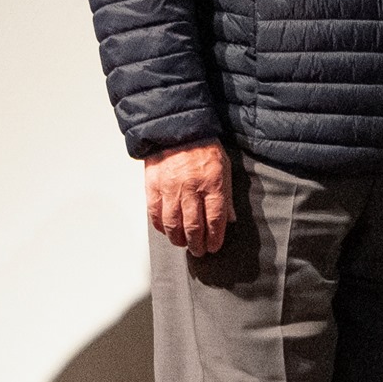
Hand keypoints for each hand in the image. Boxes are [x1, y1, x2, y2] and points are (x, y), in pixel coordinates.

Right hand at [145, 142, 236, 256]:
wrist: (176, 130)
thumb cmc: (203, 148)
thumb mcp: (225, 168)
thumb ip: (227, 195)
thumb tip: (229, 220)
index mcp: (212, 184)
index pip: (214, 219)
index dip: (214, 237)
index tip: (214, 247)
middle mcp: (191, 188)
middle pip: (193, 225)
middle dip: (197, 243)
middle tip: (198, 251)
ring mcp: (170, 188)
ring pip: (173, 223)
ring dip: (178, 238)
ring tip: (183, 244)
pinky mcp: (153, 186)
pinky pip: (155, 213)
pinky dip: (160, 226)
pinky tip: (166, 231)